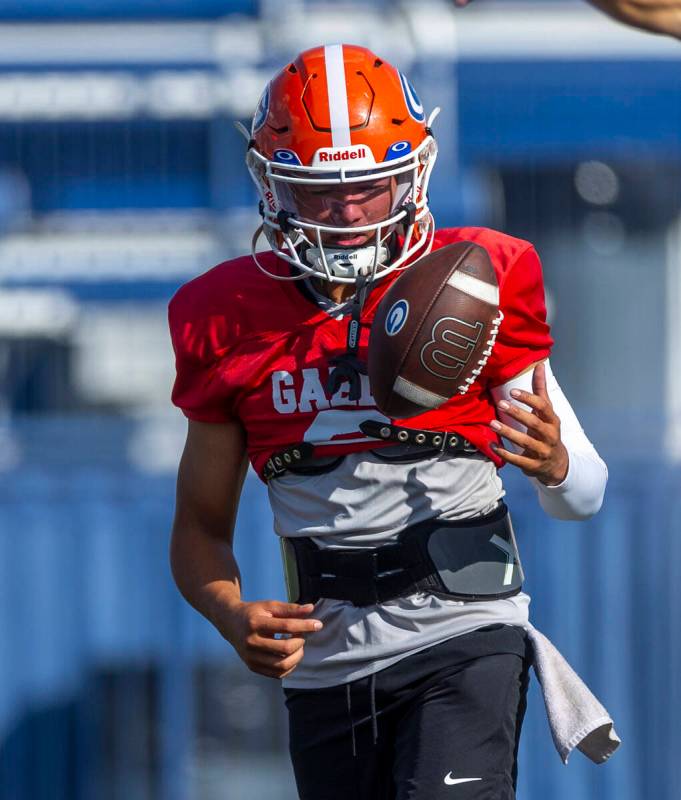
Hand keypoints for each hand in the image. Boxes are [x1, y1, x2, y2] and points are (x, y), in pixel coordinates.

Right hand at [218, 600, 322, 679]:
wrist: (230, 623)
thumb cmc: (253, 613)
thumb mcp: (270, 606)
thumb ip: (291, 608)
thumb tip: (311, 609)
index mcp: (256, 623)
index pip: (286, 626)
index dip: (305, 626)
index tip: (318, 624)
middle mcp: (252, 642)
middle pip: (285, 648)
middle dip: (300, 642)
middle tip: (302, 635)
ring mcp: (251, 657)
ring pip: (282, 664)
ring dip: (297, 656)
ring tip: (298, 646)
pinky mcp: (252, 667)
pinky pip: (276, 673)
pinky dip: (289, 667)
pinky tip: (291, 655)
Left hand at [490, 362, 568, 485]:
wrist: (557, 465)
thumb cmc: (547, 432)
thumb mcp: (547, 413)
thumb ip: (541, 390)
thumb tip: (539, 365)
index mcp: (552, 421)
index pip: (543, 407)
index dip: (529, 399)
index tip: (513, 391)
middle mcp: (550, 436)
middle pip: (535, 424)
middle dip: (518, 414)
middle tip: (500, 404)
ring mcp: (542, 452)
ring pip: (525, 442)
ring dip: (508, 433)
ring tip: (492, 423)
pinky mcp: (533, 466)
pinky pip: (518, 459)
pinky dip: (504, 453)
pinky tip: (492, 445)